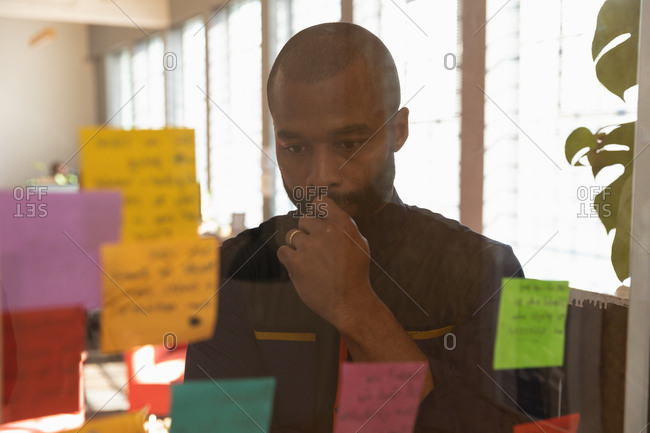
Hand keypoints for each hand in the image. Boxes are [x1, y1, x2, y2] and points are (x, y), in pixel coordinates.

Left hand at [277, 196, 374, 328]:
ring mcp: (309, 246)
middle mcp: (325, 231)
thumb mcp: (359, 243)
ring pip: (293, 236)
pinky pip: (283, 251)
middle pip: (304, 219)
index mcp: (342, 224)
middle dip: (307, 232)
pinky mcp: (295, 262)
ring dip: (299, 247)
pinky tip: (299, 267)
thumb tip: (326, 214)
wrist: (349, 302)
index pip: (321, 203)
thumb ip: (342, 227)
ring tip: (311, 262)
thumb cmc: (355, 274)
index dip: (316, 210)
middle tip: (316, 249)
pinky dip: (289, 258)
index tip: (316, 219)